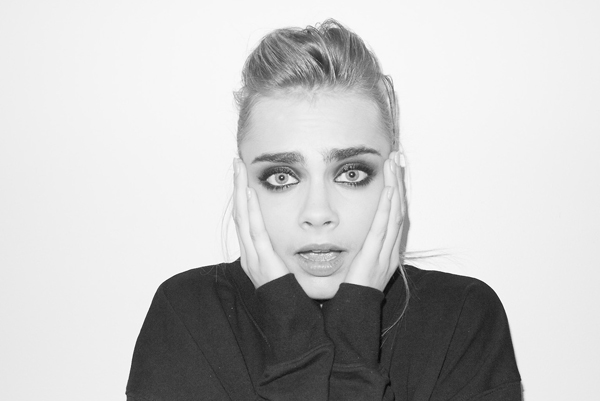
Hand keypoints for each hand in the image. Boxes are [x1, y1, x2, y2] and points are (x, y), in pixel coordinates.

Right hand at [232, 158, 288, 287]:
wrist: (290, 320)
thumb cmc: (292, 296)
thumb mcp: (287, 267)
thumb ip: (286, 251)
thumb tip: (298, 236)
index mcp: (256, 254)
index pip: (247, 219)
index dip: (243, 196)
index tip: (244, 175)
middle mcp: (250, 254)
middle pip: (240, 213)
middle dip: (237, 187)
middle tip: (236, 162)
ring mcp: (253, 258)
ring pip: (243, 218)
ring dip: (239, 192)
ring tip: (239, 169)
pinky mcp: (262, 262)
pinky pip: (254, 232)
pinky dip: (250, 212)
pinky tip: (247, 193)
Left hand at [343, 151, 407, 291]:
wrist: (353, 316)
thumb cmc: (349, 291)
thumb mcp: (354, 263)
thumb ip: (354, 247)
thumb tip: (342, 229)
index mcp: (384, 250)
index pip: (392, 214)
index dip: (394, 191)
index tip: (392, 170)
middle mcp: (389, 249)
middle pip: (398, 209)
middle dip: (399, 182)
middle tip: (398, 158)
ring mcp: (385, 253)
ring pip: (394, 214)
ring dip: (396, 187)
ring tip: (395, 165)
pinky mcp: (376, 258)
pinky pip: (384, 229)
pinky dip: (388, 208)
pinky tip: (390, 191)